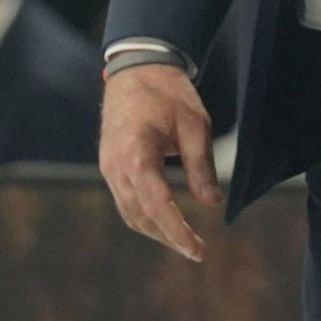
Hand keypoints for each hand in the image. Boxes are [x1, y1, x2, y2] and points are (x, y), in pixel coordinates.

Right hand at [100, 63, 222, 262]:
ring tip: (185, 242)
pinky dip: (145, 216)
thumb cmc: (169, 93)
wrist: (137, 69)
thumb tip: (212, 202)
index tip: (198, 250)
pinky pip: (126, 202)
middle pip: (141, 217)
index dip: (178, 231)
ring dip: (156, 231)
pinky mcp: (109, 167)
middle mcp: (116, 167)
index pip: (157, 206)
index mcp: (136, 154)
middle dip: (169, 237)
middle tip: (198, 252)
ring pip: (130, 214)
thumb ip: (201, 165)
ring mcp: (108, 168)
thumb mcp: (194, 124)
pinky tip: (166, 221)